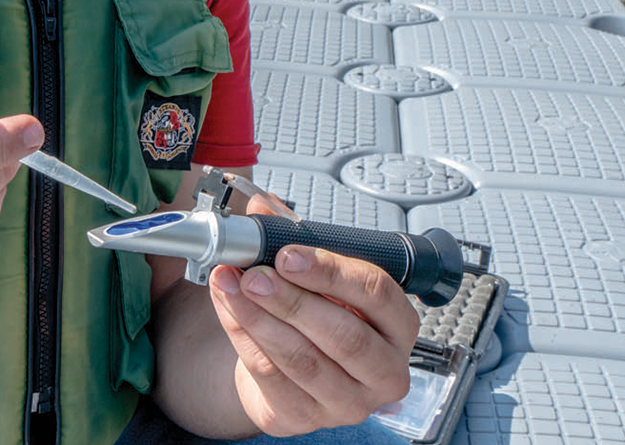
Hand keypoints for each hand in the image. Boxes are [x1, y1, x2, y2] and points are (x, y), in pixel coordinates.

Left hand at [208, 193, 420, 435]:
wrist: (289, 368)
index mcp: (397, 324)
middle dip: (290, 300)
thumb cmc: (315, 313)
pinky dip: (242, 337)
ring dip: (258, 317)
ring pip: (302, 360)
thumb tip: (261, 208)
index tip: (287, 254)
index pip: (377, 294)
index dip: (330, 272)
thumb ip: (289, 235)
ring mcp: (349, 401)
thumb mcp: (312, 271)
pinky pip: (271, 376)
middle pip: (343, 335)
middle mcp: (384, 369)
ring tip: (229, 285)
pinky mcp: (306, 417)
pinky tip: (227, 309)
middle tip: (253, 274)